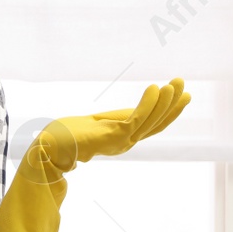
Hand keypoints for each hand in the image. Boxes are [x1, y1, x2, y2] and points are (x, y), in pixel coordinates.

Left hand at [0, 78, 189, 231]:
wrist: (48, 148)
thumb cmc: (63, 138)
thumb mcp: (91, 127)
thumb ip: (104, 127)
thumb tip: (108, 129)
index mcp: (122, 139)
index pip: (151, 125)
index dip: (168, 112)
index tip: (181, 95)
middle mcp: (126, 142)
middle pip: (156, 124)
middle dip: (172, 105)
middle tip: (184, 85)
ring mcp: (121, 141)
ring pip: (151, 121)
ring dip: (165, 102)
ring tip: (175, 84)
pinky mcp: (114, 136)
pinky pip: (137, 119)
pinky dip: (148, 104)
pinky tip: (155, 88)